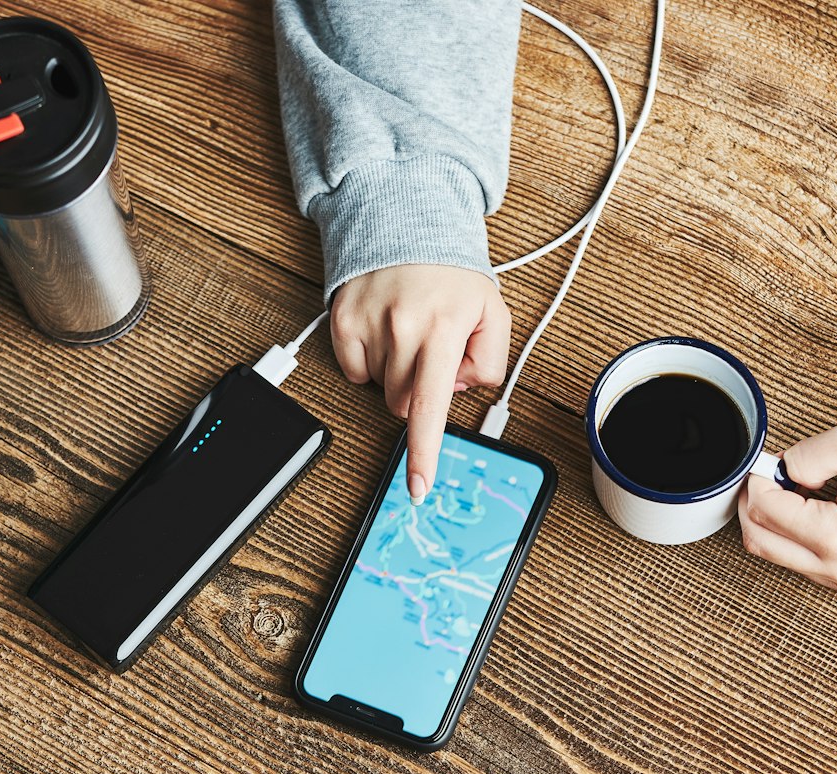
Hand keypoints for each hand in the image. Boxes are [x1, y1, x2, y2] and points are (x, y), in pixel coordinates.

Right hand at [331, 265, 510, 503]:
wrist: (405, 223)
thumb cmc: (452, 274)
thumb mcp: (493, 313)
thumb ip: (492, 362)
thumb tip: (457, 392)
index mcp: (445, 328)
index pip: (432, 405)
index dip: (424, 452)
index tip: (418, 487)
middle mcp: (403, 327)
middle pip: (406, 405)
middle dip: (421, 394)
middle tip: (432, 356)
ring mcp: (368, 324)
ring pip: (382, 390)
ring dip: (398, 375)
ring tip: (409, 334)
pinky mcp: (342, 321)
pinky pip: (356, 372)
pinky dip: (370, 362)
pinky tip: (384, 332)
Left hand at [737, 423, 836, 592]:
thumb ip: (810, 453)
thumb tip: (779, 471)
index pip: (765, 511)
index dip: (760, 479)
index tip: (772, 459)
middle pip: (759, 540)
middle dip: (756, 503)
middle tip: (773, 473)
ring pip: (775, 554)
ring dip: (774, 519)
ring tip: (801, 488)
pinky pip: (800, 561)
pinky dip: (793, 534)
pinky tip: (814, 507)